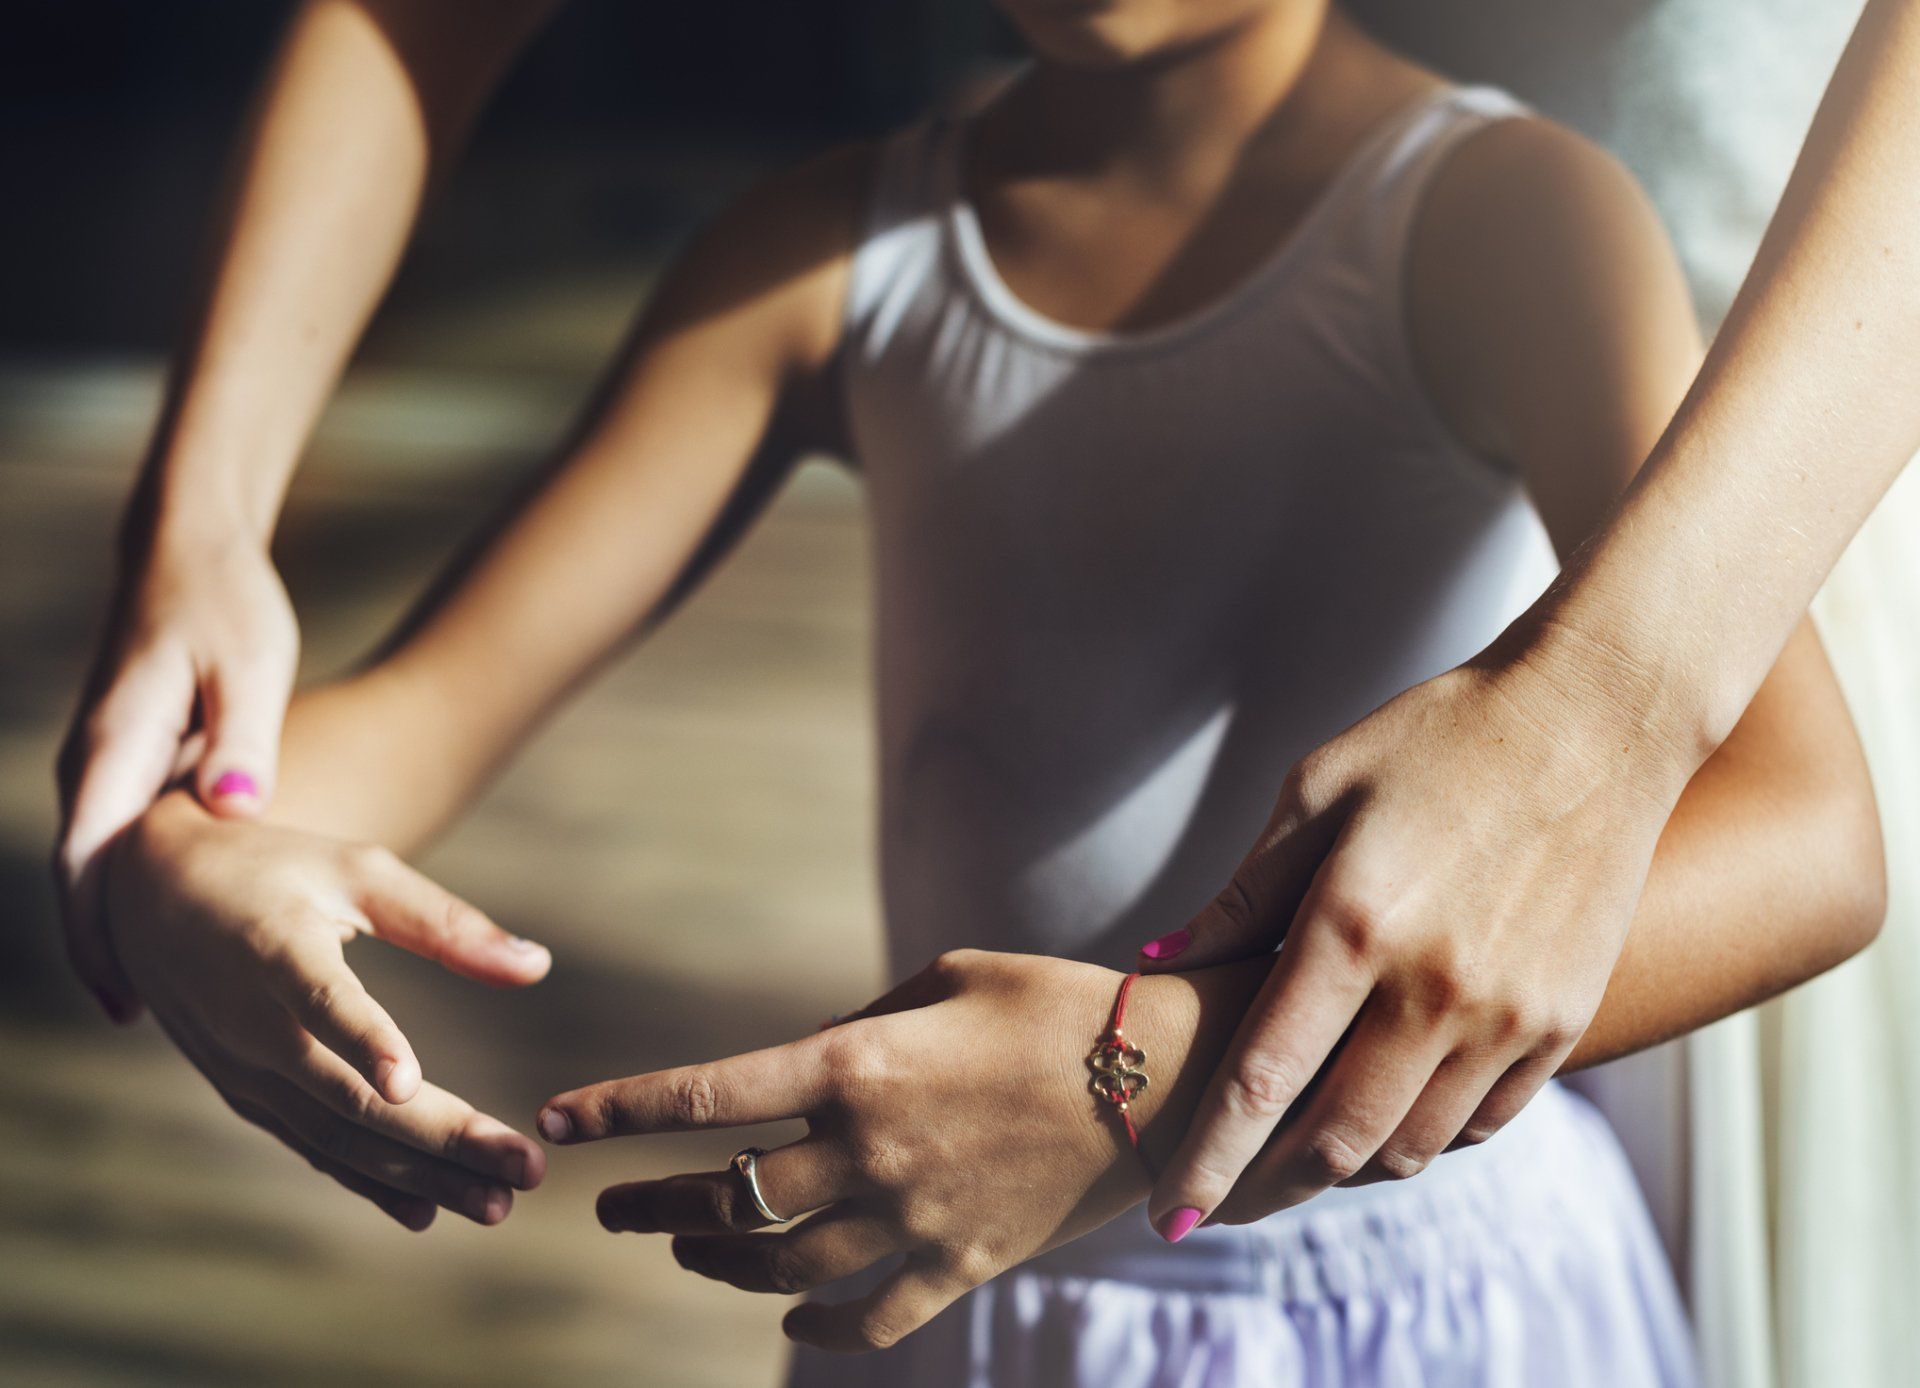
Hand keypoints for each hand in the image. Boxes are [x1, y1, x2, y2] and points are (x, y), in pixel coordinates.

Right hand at [55, 531, 298, 1019]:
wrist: (193, 554)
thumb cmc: (228, 606)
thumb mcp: (250, 665)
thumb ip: (242, 738)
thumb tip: (233, 808)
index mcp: (116, 747)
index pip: (89, 861)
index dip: (98, 934)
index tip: (122, 994)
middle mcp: (94, 763)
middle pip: (84, 877)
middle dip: (102, 947)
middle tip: (142, 1018)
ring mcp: (105, 762)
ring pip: (101, 861)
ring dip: (119, 922)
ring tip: (164, 994)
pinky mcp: (127, 760)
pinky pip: (121, 838)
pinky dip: (136, 885)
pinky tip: (176, 926)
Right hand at [104, 793, 550, 1228]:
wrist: (147, 898)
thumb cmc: (272, 871)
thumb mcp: (354, 870)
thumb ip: (444, 921)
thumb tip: (538, 966)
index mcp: (275, 946)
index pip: (320, 997)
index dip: (364, 1038)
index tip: (410, 1080)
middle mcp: (251, 1021)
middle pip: (348, 1092)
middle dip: (442, 1137)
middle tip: (526, 1169)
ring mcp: (243, 1069)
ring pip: (336, 1135)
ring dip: (419, 1176)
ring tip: (497, 1203)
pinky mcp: (244, 1095)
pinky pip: (312, 1145)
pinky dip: (367, 1180)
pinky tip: (425, 1211)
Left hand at [536, 950, 1255, 1352]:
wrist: (1162, 1079)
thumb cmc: (1051, 1003)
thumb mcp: (944, 979)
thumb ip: (860, 1026)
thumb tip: (805, 1063)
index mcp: (856, 1065)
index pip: (707, 1094)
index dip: (622, 1109)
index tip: (559, 1119)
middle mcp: (869, 1150)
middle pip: (730, 1197)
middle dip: (655, 1206)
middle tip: (614, 1212)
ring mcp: (915, 1218)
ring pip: (783, 1266)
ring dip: (720, 1262)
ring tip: (687, 1250)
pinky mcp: (962, 1264)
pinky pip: (871, 1318)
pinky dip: (821, 1329)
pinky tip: (794, 1323)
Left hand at [1140, 646, 1695, 1231]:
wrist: (1597, 720)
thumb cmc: (1437, 740)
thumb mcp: (1317, 790)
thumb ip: (1243, 895)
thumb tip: (1159, 963)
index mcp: (1352, 925)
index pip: (1260, 1079)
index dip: (1208, 1158)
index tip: (1169, 1212)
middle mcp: (1434, 988)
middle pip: (1334, 1140)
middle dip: (1266, 1187)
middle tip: (1224, 1203)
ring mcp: (1508, 1014)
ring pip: (1409, 1147)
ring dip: (1343, 1168)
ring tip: (1297, 1158)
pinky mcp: (1563, 1022)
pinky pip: (1479, 1122)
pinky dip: (1422, 1136)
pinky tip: (1386, 1115)